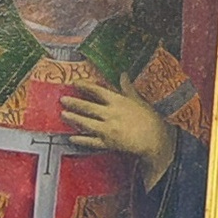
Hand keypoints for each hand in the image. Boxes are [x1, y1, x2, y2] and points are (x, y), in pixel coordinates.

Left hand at [58, 72, 175, 176]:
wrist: (154, 138)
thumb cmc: (149, 118)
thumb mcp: (138, 100)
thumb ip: (127, 88)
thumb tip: (123, 75)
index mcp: (117, 101)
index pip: (97, 91)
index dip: (85, 86)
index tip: (75, 83)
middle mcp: (110, 114)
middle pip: (87, 107)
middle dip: (74, 102)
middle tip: (63, 99)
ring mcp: (107, 129)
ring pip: (86, 123)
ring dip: (74, 118)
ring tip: (64, 114)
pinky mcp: (108, 142)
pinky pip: (91, 141)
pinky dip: (81, 140)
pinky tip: (72, 138)